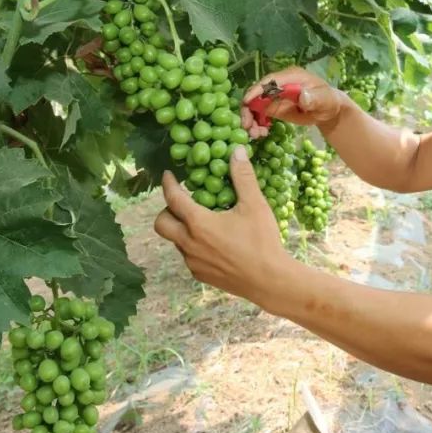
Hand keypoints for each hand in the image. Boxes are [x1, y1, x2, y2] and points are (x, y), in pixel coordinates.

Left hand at [153, 145, 293, 303]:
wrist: (270, 281)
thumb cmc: (262, 241)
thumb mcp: (255, 205)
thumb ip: (242, 176)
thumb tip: (236, 151)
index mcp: (198, 224)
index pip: (173, 198)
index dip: (168, 184)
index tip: (168, 175)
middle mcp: (189, 244)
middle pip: (161, 224)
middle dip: (167, 210)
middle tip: (184, 203)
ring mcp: (193, 262)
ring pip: (176, 241)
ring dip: (182, 229)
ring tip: (205, 222)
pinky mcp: (200, 275)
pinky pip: (189, 256)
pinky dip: (194, 245)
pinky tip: (215, 243)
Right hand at [240, 67, 343, 138]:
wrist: (328, 110)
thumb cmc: (327, 101)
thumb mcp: (324, 99)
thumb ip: (314, 97)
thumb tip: (303, 96)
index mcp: (290, 76)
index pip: (270, 81)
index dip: (257, 91)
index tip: (246, 102)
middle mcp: (278, 84)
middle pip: (257, 93)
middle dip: (249, 109)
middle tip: (247, 126)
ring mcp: (273, 96)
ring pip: (254, 105)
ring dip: (251, 119)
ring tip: (256, 135)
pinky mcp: (272, 107)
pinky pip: (259, 114)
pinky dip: (256, 124)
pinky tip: (261, 133)